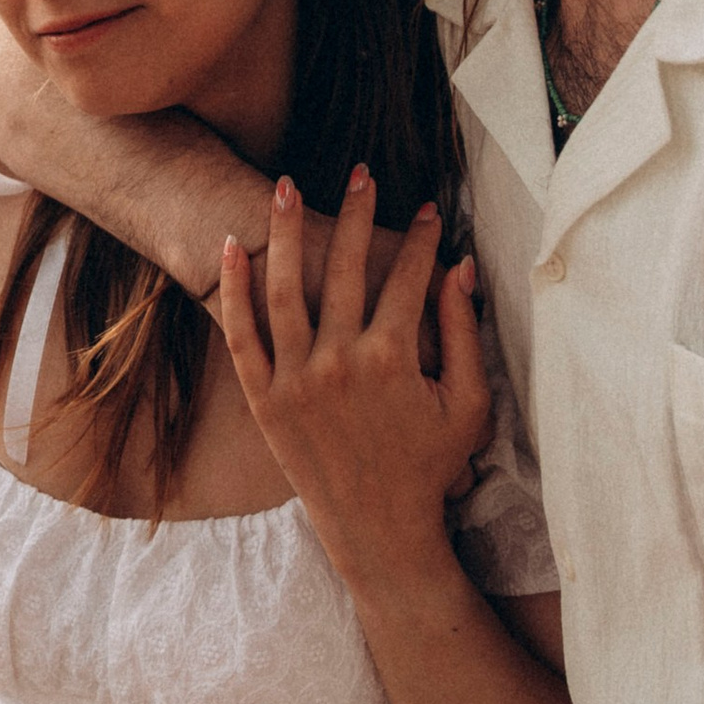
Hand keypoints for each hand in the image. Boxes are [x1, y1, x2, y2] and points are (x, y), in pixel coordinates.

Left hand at [215, 171, 493, 593]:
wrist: (378, 530)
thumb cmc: (431, 467)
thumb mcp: (468, 404)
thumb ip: (466, 334)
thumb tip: (461, 270)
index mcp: (394, 359)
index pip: (408, 278)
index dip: (421, 239)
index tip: (428, 207)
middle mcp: (339, 362)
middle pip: (345, 268)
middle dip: (355, 214)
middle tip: (360, 174)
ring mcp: (296, 380)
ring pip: (286, 289)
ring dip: (286, 232)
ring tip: (284, 187)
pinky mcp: (265, 399)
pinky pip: (242, 336)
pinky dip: (234, 290)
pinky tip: (234, 247)